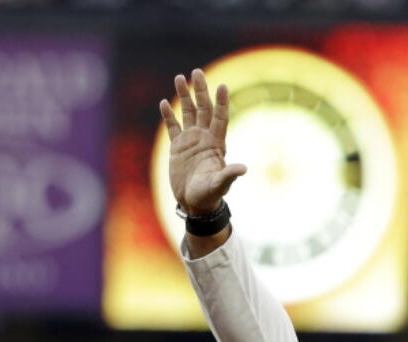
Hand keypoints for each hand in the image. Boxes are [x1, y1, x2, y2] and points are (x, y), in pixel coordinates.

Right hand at [159, 69, 246, 216]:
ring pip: (187, 113)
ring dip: (184, 96)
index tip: (222, 86)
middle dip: (201, 91)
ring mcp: (190, 141)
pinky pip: (173, 127)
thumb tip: (243, 169)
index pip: (220, 118)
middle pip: (203, 109)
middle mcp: (204, 138)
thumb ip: (229, 175)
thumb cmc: (209, 196)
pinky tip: (164, 102)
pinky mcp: (177, 148)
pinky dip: (168, 116)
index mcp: (216, 144)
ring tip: (179, 78)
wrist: (194, 204)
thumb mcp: (219, 185)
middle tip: (197, 72)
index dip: (221, 102)